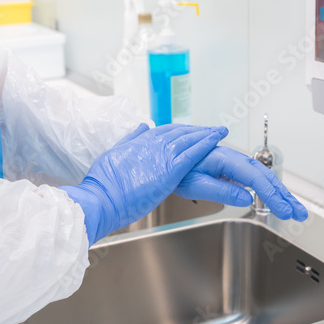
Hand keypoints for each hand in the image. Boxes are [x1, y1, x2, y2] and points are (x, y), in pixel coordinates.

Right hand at [60, 124, 226, 243]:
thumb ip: (131, 139)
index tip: (191, 129)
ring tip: (220, 131)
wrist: (103, 197)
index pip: (166, 130)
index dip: (182, 129)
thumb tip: (142, 126)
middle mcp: (153, 143)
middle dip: (198, 130)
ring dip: (207, 134)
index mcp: (140, 141)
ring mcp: (163, 155)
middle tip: (212, 129)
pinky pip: (194, 153)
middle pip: (181, 132)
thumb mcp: (115, 153)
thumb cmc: (104, 183)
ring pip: (190, 139)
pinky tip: (216, 140)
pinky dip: (206, 144)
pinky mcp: (171, 170)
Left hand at [175, 146, 307, 220]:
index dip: (272, 196)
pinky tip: (280, 201)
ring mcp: (237, 163)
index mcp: (225, 160)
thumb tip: (246, 199)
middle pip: (267, 178)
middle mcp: (235, 159)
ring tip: (295, 210)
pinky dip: (272, 191)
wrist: (172, 157)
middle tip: (299, 214)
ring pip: (265, 178)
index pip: (256, 179)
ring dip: (282, 195)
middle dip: (285, 197)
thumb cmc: (181, 170)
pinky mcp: (237, 169)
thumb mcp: (196, 184)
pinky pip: (258, 180)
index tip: (283, 210)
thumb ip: (221, 191)